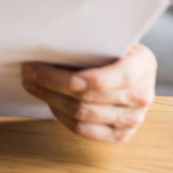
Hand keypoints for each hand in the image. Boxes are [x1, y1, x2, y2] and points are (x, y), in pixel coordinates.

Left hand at [21, 43, 156, 142]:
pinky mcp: (120, 135)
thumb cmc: (116, 48)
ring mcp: (132, 119)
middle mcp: (142, 95)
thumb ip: (92, 41)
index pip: (115, 77)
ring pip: (82, 115)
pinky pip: (84, 131)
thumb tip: (52, 41)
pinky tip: (50, 102)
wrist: (134, 69)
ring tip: (32, 84)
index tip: (54, 73)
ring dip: (51, 99)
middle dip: (52, 83)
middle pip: (89, 97)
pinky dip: (62, 116)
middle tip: (29, 71)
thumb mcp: (113, 37)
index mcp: (143, 64)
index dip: (84, 79)